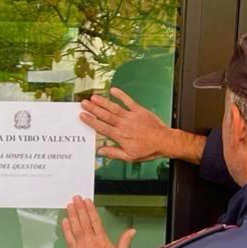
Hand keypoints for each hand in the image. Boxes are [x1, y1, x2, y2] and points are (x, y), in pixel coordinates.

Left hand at [61, 196, 135, 247]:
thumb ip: (125, 241)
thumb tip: (132, 232)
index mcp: (102, 239)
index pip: (95, 220)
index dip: (90, 209)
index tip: (87, 201)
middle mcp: (90, 240)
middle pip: (84, 220)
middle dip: (80, 208)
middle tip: (76, 198)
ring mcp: (80, 245)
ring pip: (75, 226)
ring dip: (72, 214)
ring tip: (70, 205)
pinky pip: (69, 237)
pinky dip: (66, 228)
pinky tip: (65, 220)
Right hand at [80, 88, 206, 163]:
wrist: (164, 141)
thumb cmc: (148, 150)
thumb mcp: (129, 157)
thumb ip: (113, 153)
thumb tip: (100, 151)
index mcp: (120, 136)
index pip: (102, 127)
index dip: (91, 121)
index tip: (82, 116)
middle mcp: (124, 125)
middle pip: (105, 115)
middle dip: (93, 109)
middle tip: (84, 103)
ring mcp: (131, 116)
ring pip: (114, 108)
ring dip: (103, 102)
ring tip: (93, 97)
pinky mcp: (139, 111)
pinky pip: (129, 101)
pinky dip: (121, 95)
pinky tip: (113, 90)